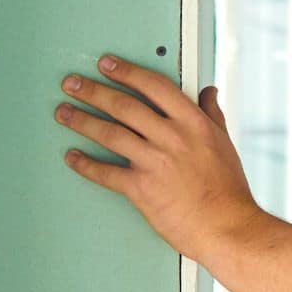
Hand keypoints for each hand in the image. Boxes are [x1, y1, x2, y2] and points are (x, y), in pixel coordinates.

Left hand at [55, 54, 264, 260]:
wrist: (227, 226)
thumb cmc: (228, 189)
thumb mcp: (225, 142)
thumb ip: (212, 114)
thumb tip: (209, 92)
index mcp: (193, 123)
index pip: (154, 86)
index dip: (126, 72)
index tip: (107, 65)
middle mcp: (171, 138)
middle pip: (124, 106)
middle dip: (93, 91)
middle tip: (72, 83)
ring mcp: (154, 162)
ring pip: (109, 133)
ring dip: (81, 121)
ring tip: (63, 112)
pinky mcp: (141, 189)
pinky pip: (105, 173)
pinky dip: (84, 164)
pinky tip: (72, 157)